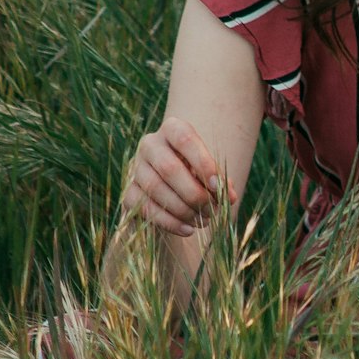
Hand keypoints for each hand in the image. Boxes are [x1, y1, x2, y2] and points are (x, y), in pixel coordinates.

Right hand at [120, 116, 228, 236]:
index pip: (185, 140)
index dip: (203, 163)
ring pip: (155, 189)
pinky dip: (169, 222)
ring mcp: (136, 168)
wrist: (172, 187)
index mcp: (173, 129)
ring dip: (183, 210)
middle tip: (212, 210)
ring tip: (203, 221)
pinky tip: (188, 229)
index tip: (218, 186)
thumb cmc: (197, 173)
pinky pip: (145, 208)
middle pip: (169, 168)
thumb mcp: (210, 172)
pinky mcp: (129, 192)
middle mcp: (150, 144)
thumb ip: (220, 181)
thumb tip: (228, 196)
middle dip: (194, 194)